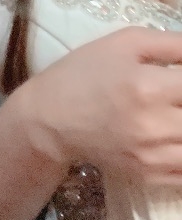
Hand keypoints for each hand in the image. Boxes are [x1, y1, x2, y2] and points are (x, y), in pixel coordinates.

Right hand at [26, 27, 181, 184]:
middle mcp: (154, 125)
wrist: (50, 118)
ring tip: (175, 112)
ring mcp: (153, 156)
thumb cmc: (84, 72)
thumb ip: (171, 44)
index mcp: (148, 86)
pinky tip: (175, 135)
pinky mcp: (150, 176)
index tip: (181, 78)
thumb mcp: (124, 43)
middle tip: (177, 95)